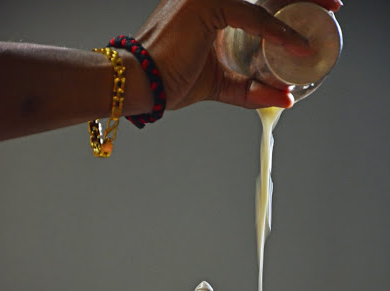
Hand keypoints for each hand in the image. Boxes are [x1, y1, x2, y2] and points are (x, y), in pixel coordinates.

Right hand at [135, 0, 341, 109]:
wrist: (141, 83)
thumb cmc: (170, 79)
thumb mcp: (220, 84)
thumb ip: (251, 89)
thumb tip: (286, 98)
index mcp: (215, 5)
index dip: (291, 1)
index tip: (320, 8)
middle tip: (332, 5)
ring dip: (299, 1)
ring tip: (326, 13)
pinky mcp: (206, 4)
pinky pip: (253, 16)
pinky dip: (277, 32)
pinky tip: (297, 44)